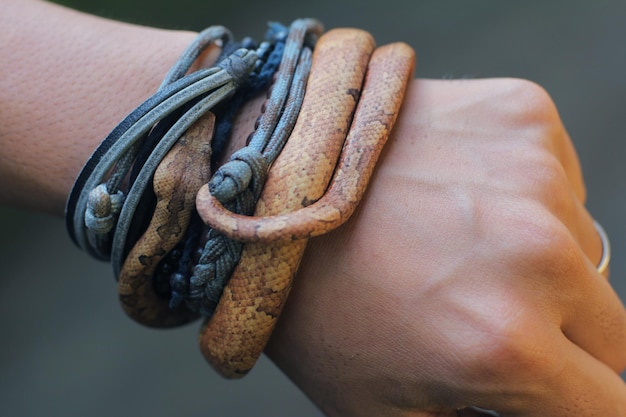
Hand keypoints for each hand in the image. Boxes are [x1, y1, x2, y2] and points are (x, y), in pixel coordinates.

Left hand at [265, 78, 625, 415]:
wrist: (268, 188)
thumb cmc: (313, 305)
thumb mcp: (383, 410)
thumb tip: (526, 410)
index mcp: (504, 345)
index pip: (609, 407)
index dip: (582, 406)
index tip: (558, 392)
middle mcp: (535, 255)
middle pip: (613, 334)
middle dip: (565, 342)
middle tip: (489, 319)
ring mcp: (533, 174)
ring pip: (582, 253)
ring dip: (540, 264)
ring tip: (454, 250)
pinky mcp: (522, 116)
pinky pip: (557, 182)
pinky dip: (524, 198)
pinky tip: (456, 195)